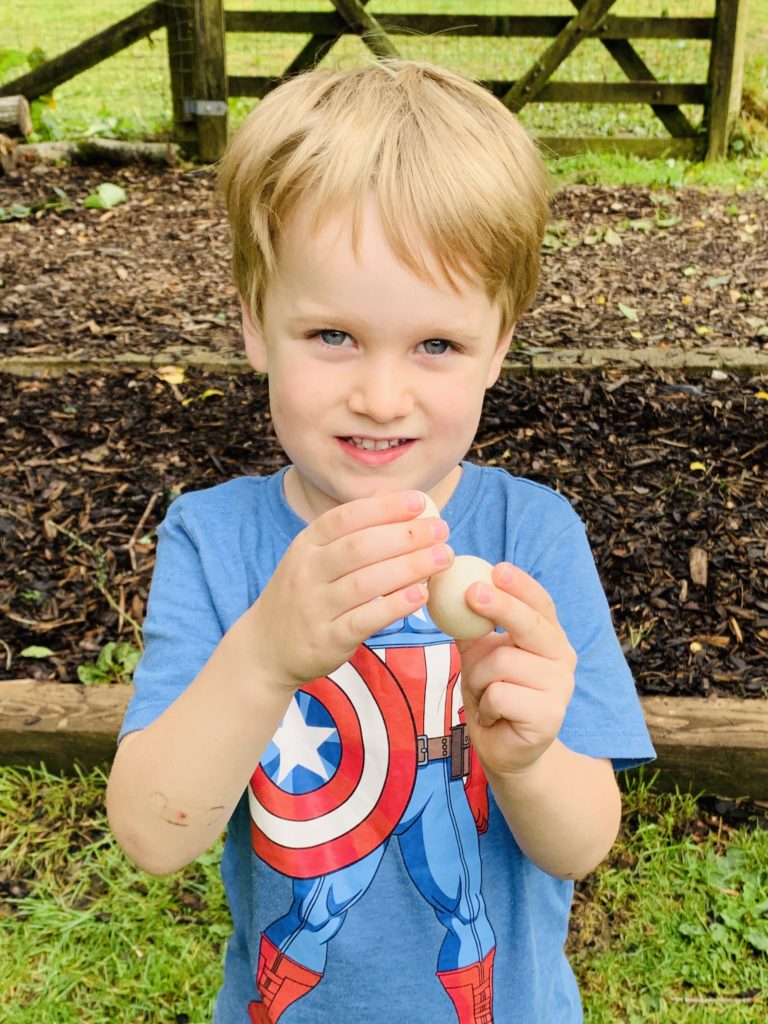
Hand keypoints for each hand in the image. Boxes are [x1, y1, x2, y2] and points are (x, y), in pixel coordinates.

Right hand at [249, 491, 452, 688]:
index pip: (346, 517)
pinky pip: (364, 619)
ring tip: (443, 557)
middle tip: (441, 529)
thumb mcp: (314, 555)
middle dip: (405, 535)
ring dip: (409, 568)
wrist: (265, 647)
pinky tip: (420, 596)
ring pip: (366, 582)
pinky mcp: (326, 639)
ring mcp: (315, 606)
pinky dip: (394, 606)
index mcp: (307, 544)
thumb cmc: (303, 594)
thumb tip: (390, 496)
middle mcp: (307, 571)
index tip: (420, 501)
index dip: (384, 508)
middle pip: (360, 547)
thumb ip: (350, 528)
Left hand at [456, 563, 576, 778]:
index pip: (540, 603)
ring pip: (502, 663)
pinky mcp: (550, 716)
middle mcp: (562, 658)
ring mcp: (560, 687)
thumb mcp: (481, 656)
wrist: (505, 749)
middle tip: (471, 593)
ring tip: (483, 695)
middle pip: (530, 625)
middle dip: (501, 607)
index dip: (521, 586)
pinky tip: (494, 716)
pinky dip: (485, 705)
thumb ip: (473, 626)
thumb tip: (446, 589)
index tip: (496, 569)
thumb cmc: (494, 695)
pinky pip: (500, 694)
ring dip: (478, 678)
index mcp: (549, 637)